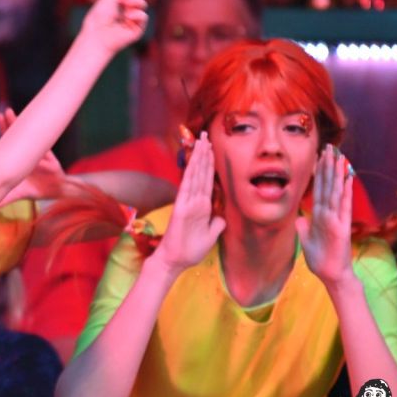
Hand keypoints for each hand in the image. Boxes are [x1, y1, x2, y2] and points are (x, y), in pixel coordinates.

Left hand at [0, 107, 65, 202]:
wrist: (57, 192)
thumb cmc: (37, 188)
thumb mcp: (18, 193)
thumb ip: (4, 197)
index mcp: (21, 157)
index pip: (11, 140)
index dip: (6, 129)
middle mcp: (31, 154)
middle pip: (21, 135)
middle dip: (14, 123)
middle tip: (7, 112)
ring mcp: (42, 157)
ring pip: (36, 141)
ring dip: (30, 130)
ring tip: (24, 121)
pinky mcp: (53, 163)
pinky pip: (48, 156)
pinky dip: (44, 154)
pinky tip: (40, 147)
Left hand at [76, 0, 148, 54]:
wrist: (97, 35)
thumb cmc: (99, 17)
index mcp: (117, 5)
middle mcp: (125, 13)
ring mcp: (132, 22)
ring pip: (142, 5)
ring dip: (135, 1)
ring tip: (125, 5)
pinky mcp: (136, 31)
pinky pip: (143, 16)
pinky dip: (136, 14)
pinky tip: (127, 17)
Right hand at [153, 133, 225, 271]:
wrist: (174, 261)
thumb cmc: (189, 250)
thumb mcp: (209, 236)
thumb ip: (216, 224)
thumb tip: (222, 217)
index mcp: (200, 206)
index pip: (206, 180)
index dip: (208, 164)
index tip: (211, 148)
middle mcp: (193, 201)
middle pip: (200, 173)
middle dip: (204, 154)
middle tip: (206, 135)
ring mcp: (187, 203)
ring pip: (195, 175)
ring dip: (199, 158)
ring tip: (202, 141)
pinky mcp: (181, 208)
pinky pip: (188, 186)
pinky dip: (192, 172)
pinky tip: (195, 160)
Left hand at [296, 145, 354, 285]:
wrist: (330, 273)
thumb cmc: (320, 257)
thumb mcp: (306, 238)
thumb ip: (303, 227)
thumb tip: (299, 219)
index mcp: (319, 215)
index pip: (319, 189)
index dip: (319, 173)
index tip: (319, 156)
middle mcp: (329, 213)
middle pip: (328, 185)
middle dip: (329, 166)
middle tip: (330, 146)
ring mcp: (336, 218)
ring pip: (336, 191)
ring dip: (338, 173)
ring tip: (340, 156)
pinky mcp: (341, 227)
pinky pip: (343, 206)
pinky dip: (345, 191)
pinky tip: (348, 178)